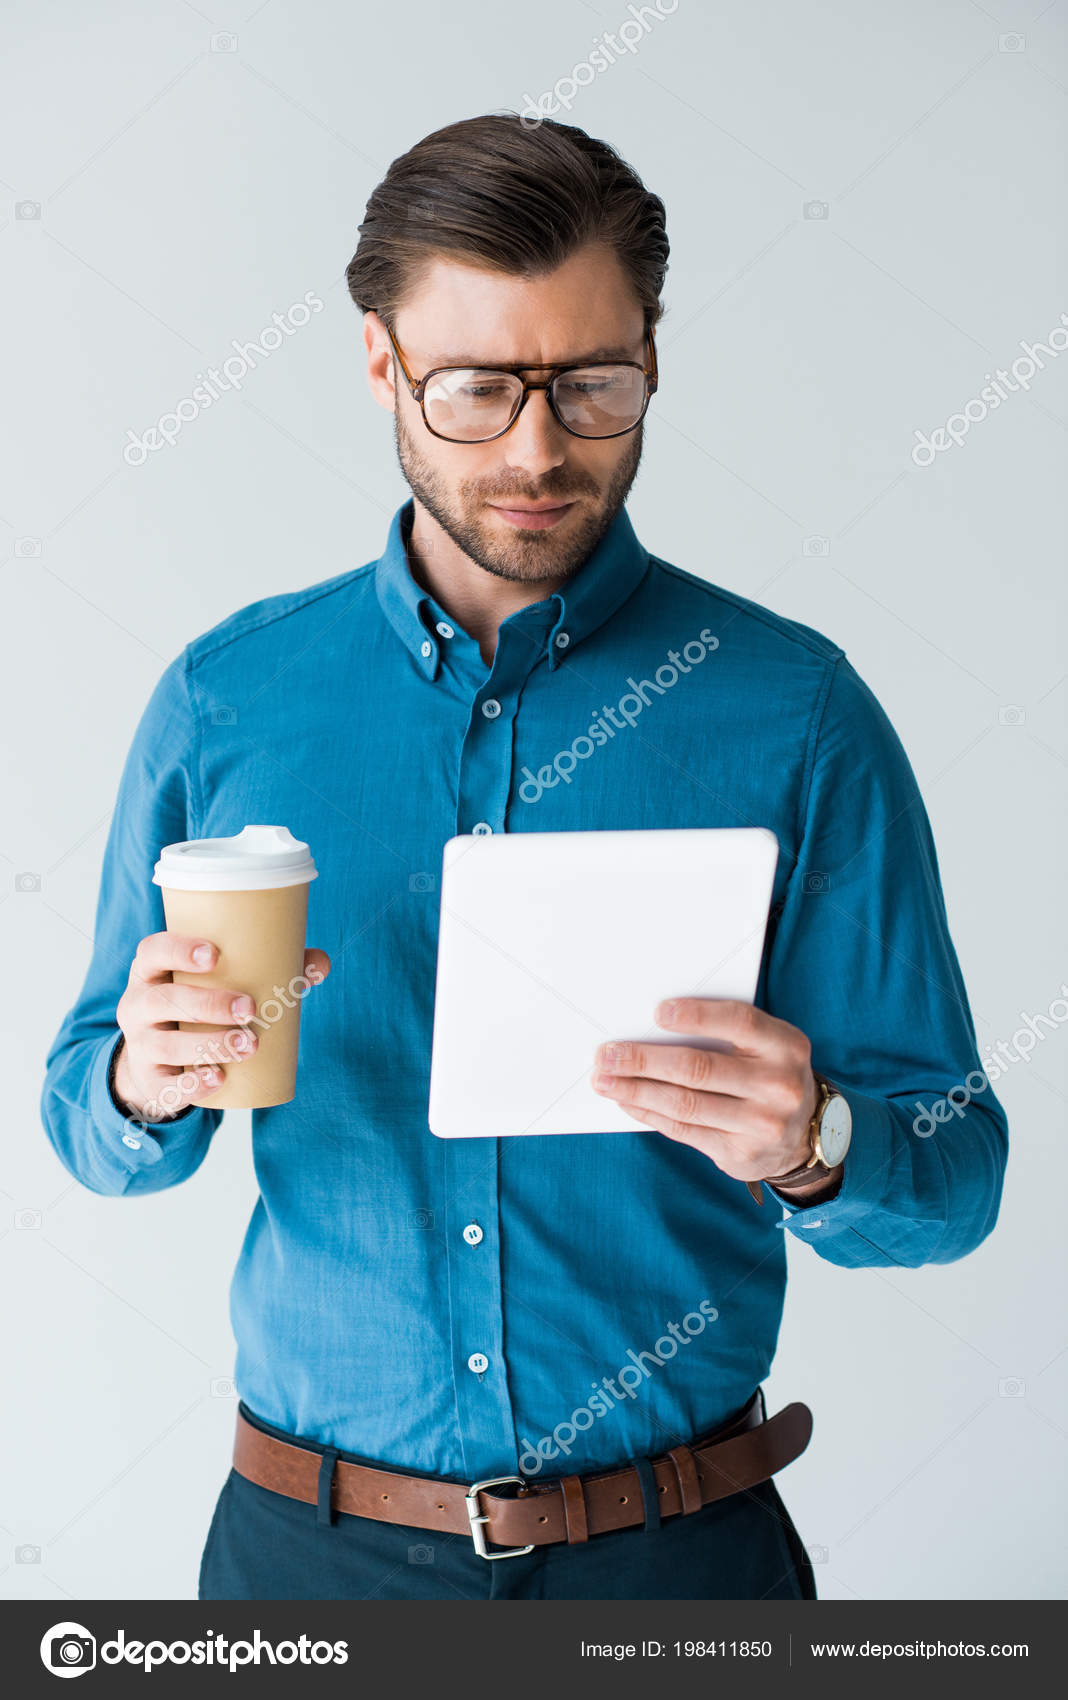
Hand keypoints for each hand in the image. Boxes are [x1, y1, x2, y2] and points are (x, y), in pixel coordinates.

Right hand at [113, 933, 330, 1122]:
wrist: (158, 1062)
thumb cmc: (197, 1009)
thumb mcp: (217, 986)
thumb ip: (270, 970)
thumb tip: (321, 962)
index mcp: (152, 972)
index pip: (152, 951)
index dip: (178, 949)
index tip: (214, 955)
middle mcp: (138, 1005)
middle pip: (163, 1000)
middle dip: (208, 1004)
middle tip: (249, 1009)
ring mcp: (140, 1045)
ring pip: (165, 1043)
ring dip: (209, 1044)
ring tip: (248, 1045)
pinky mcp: (150, 1080)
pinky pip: (165, 1084)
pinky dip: (192, 1083)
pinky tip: (217, 1079)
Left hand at [590, 998, 819, 1189]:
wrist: (804, 1135)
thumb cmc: (769, 1074)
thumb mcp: (766, 1047)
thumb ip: (726, 1036)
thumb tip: (651, 1028)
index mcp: (786, 1046)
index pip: (739, 1022)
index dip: (697, 1016)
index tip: (657, 1012)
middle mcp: (778, 1086)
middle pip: (699, 1068)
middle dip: (644, 1060)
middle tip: (606, 1055)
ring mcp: (762, 1124)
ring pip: (685, 1103)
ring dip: (636, 1090)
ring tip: (605, 1080)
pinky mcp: (741, 1154)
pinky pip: (683, 1130)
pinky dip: (648, 1113)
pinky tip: (627, 1101)